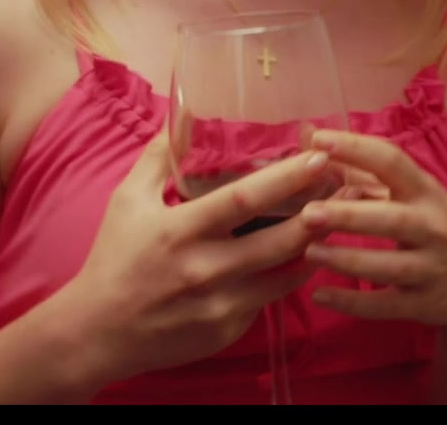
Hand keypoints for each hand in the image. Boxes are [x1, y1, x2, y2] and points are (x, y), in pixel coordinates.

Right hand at [56, 116, 334, 386]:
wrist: (96, 333)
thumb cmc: (113, 258)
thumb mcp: (128, 200)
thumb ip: (159, 156)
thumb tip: (183, 113)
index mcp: (181, 231)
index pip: (244, 200)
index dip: (286, 179)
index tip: (319, 158)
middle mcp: (205, 269)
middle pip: (279, 240)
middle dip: (319, 213)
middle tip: (349, 187)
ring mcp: (220, 305)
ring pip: (285, 274)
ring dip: (314, 246)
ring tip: (338, 217)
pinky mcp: (227, 331)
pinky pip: (268, 300)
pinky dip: (286, 278)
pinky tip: (304, 257)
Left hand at [298, 130, 446, 331]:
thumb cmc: (438, 228)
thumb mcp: (418, 196)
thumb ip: (371, 173)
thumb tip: (315, 140)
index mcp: (427, 193)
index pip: (393, 162)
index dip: (357, 149)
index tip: (319, 140)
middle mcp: (433, 228)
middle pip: (391, 219)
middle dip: (350, 216)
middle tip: (309, 213)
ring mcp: (431, 269)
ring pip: (387, 266)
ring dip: (346, 260)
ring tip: (309, 251)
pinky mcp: (424, 305)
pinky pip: (384, 306)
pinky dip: (351, 304)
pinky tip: (319, 295)